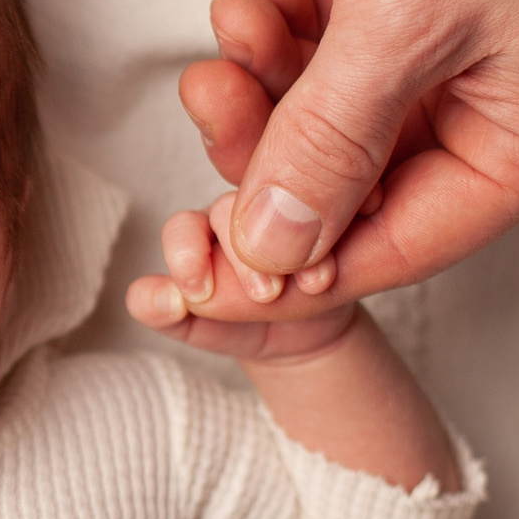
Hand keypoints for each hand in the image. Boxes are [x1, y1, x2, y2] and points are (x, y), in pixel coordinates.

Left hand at [126, 191, 362, 364]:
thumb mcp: (202, 325)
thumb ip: (169, 313)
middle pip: (235, 211)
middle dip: (247, 257)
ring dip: (306, 234)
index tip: (198, 294)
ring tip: (318, 281)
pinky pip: (351, 187)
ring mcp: (296, 194)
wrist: (303, 330)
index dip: (187, 257)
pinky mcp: (346, 197)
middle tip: (266, 295)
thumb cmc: (240, 322)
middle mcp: (244, 201)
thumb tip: (152, 299)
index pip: (184, 230)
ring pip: (292, 193)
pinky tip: (367, 219)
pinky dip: (359, 202)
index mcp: (202, 229)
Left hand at [198, 0, 518, 312]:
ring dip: (269, 75)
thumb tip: (269, 254)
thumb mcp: (398, 23)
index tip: (189, 262)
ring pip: (335, 111)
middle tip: (203, 95)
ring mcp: (473, 48)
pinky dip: (289, 27)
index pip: (393, 244)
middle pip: (356, 181)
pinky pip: (337, 47)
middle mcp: (517, 108)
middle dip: (268, 141)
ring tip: (237, 19)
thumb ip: (325, 147)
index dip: (286, 259)